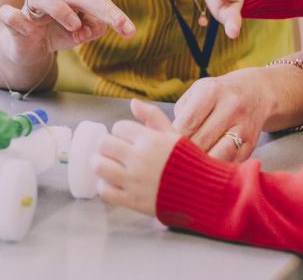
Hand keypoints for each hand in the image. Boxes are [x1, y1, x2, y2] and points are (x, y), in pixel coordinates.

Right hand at [0, 0, 135, 68]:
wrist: (28, 49)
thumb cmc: (55, 33)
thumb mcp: (79, 34)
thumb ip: (91, 28)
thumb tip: (100, 26)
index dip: (114, 14)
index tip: (130, 32)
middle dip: (100, 9)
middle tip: (118, 25)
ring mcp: (29, 4)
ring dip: (61, 10)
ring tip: (75, 27)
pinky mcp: (13, 19)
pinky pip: (11, 15)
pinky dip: (15, 17)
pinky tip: (24, 25)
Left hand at [93, 99, 180, 216]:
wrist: (203, 193)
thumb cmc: (190, 162)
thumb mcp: (174, 135)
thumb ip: (153, 117)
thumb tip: (133, 102)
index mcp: (150, 140)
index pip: (119, 127)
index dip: (122, 131)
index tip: (127, 139)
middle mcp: (139, 159)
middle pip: (104, 144)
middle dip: (106, 145)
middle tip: (113, 150)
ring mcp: (134, 181)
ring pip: (98, 166)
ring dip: (100, 163)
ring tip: (108, 164)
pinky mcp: (132, 200)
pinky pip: (105, 191)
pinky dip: (105, 186)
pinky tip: (113, 183)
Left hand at [172, 69, 272, 162]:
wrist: (255, 93)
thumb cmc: (215, 96)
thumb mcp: (195, 93)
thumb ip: (180, 114)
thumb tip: (163, 138)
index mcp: (211, 92)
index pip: (186, 123)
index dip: (171, 138)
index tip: (162, 146)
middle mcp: (230, 108)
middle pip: (201, 141)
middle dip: (183, 152)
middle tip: (171, 159)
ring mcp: (243, 128)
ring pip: (218, 155)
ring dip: (201, 164)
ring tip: (189, 166)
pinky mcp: (251, 145)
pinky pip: (230, 163)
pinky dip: (215, 168)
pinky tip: (205, 168)